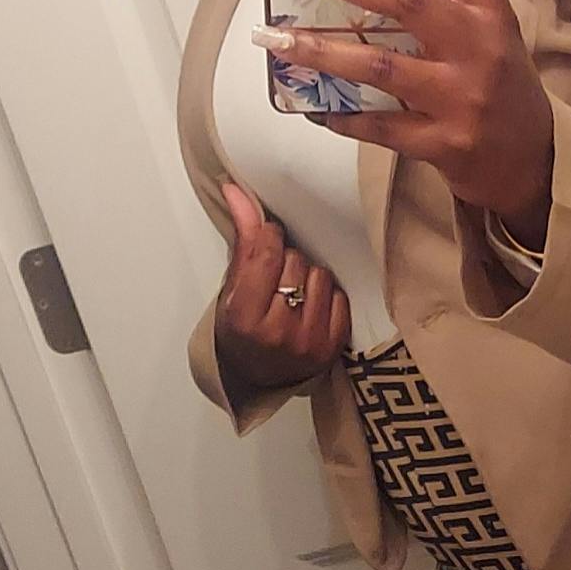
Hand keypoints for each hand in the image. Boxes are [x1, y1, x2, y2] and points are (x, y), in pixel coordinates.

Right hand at [212, 182, 350, 396]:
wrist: (255, 378)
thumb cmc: (239, 332)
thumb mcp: (230, 290)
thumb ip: (241, 240)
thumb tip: (237, 191)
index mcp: (244, 318)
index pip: (266, 254)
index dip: (269, 236)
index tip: (268, 237)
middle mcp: (277, 332)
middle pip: (296, 262)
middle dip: (286, 261)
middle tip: (275, 279)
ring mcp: (308, 342)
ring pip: (320, 276)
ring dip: (308, 278)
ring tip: (293, 294)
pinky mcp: (332, 347)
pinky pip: (340, 297)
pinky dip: (327, 297)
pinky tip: (311, 308)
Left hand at [257, 0, 554, 249]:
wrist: (532, 165)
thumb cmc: (501, 88)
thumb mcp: (488, 33)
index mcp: (489, 11)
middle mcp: (477, 48)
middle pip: (407, 2)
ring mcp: (460, 97)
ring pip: (380, 69)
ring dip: (322, 53)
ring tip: (277, 40)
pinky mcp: (443, 143)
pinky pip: (379, 127)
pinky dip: (341, 116)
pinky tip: (311, 105)